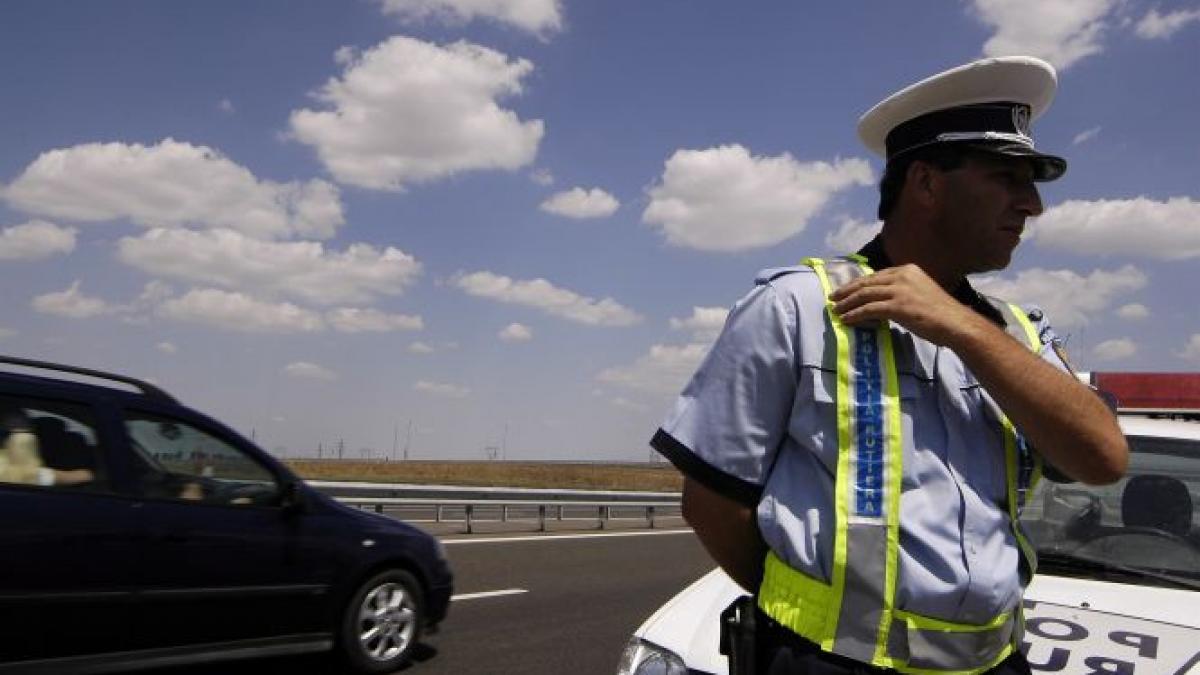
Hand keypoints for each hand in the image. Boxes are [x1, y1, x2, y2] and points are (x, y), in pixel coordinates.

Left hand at [828, 264, 980, 346]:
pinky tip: (847, 320)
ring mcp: (899, 290)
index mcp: (907, 270)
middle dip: (847, 291)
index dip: (858, 283)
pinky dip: (855, 314)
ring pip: (864, 295)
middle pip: (866, 282)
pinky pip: (869, 309)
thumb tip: (881, 301)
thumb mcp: (919, 293)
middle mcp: (902, 276)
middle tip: (833, 298)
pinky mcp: (897, 306)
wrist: (955, 323)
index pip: (875, 276)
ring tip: (836, 310)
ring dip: (847, 303)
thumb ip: (901, 292)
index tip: (845, 290)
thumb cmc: (940, 313)